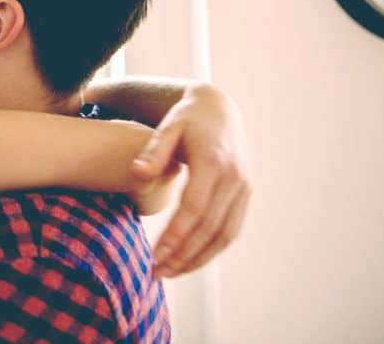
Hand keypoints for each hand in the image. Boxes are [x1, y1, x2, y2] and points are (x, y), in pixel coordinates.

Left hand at [130, 83, 250, 277]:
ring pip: (224, 235)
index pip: (194, 209)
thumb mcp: (167, 128)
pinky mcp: (246, 194)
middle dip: (183, 255)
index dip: (175, 236)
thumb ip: (152, 152)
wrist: (219, 110)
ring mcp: (244, 188)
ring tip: (171, 272)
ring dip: (199, 259)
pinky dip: (212, 249)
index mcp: (213, 163)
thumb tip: (137, 174)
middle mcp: (234, 179)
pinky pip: (231, 229)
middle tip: (157, 273)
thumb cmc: (187, 119)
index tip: (155, 256)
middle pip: (209, 228)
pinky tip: (191, 259)